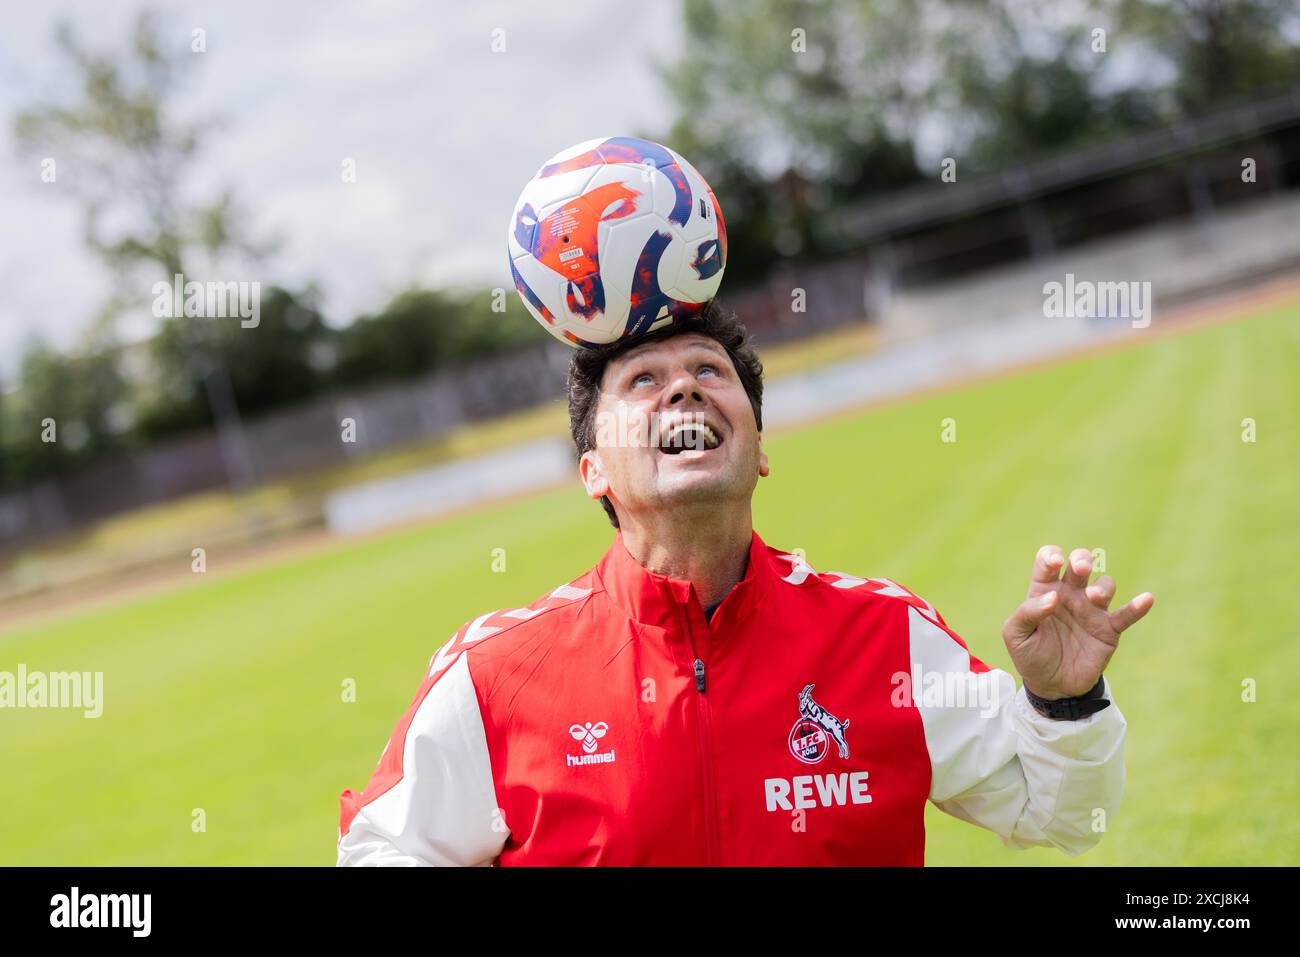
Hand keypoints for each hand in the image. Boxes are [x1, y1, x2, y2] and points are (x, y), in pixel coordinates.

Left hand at [1002, 545, 1153, 698]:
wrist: (1051, 686)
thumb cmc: (1029, 654)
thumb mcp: (1015, 634)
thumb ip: (1027, 612)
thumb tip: (1052, 597)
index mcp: (1044, 590)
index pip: (1047, 562)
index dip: (1051, 555)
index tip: (1054, 562)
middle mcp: (1070, 594)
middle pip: (1080, 564)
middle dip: (1083, 559)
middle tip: (1081, 568)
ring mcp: (1091, 610)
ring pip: (1105, 584)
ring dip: (1103, 586)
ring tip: (1094, 597)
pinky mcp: (1108, 630)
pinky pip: (1126, 615)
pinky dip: (1137, 607)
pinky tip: (1147, 599)